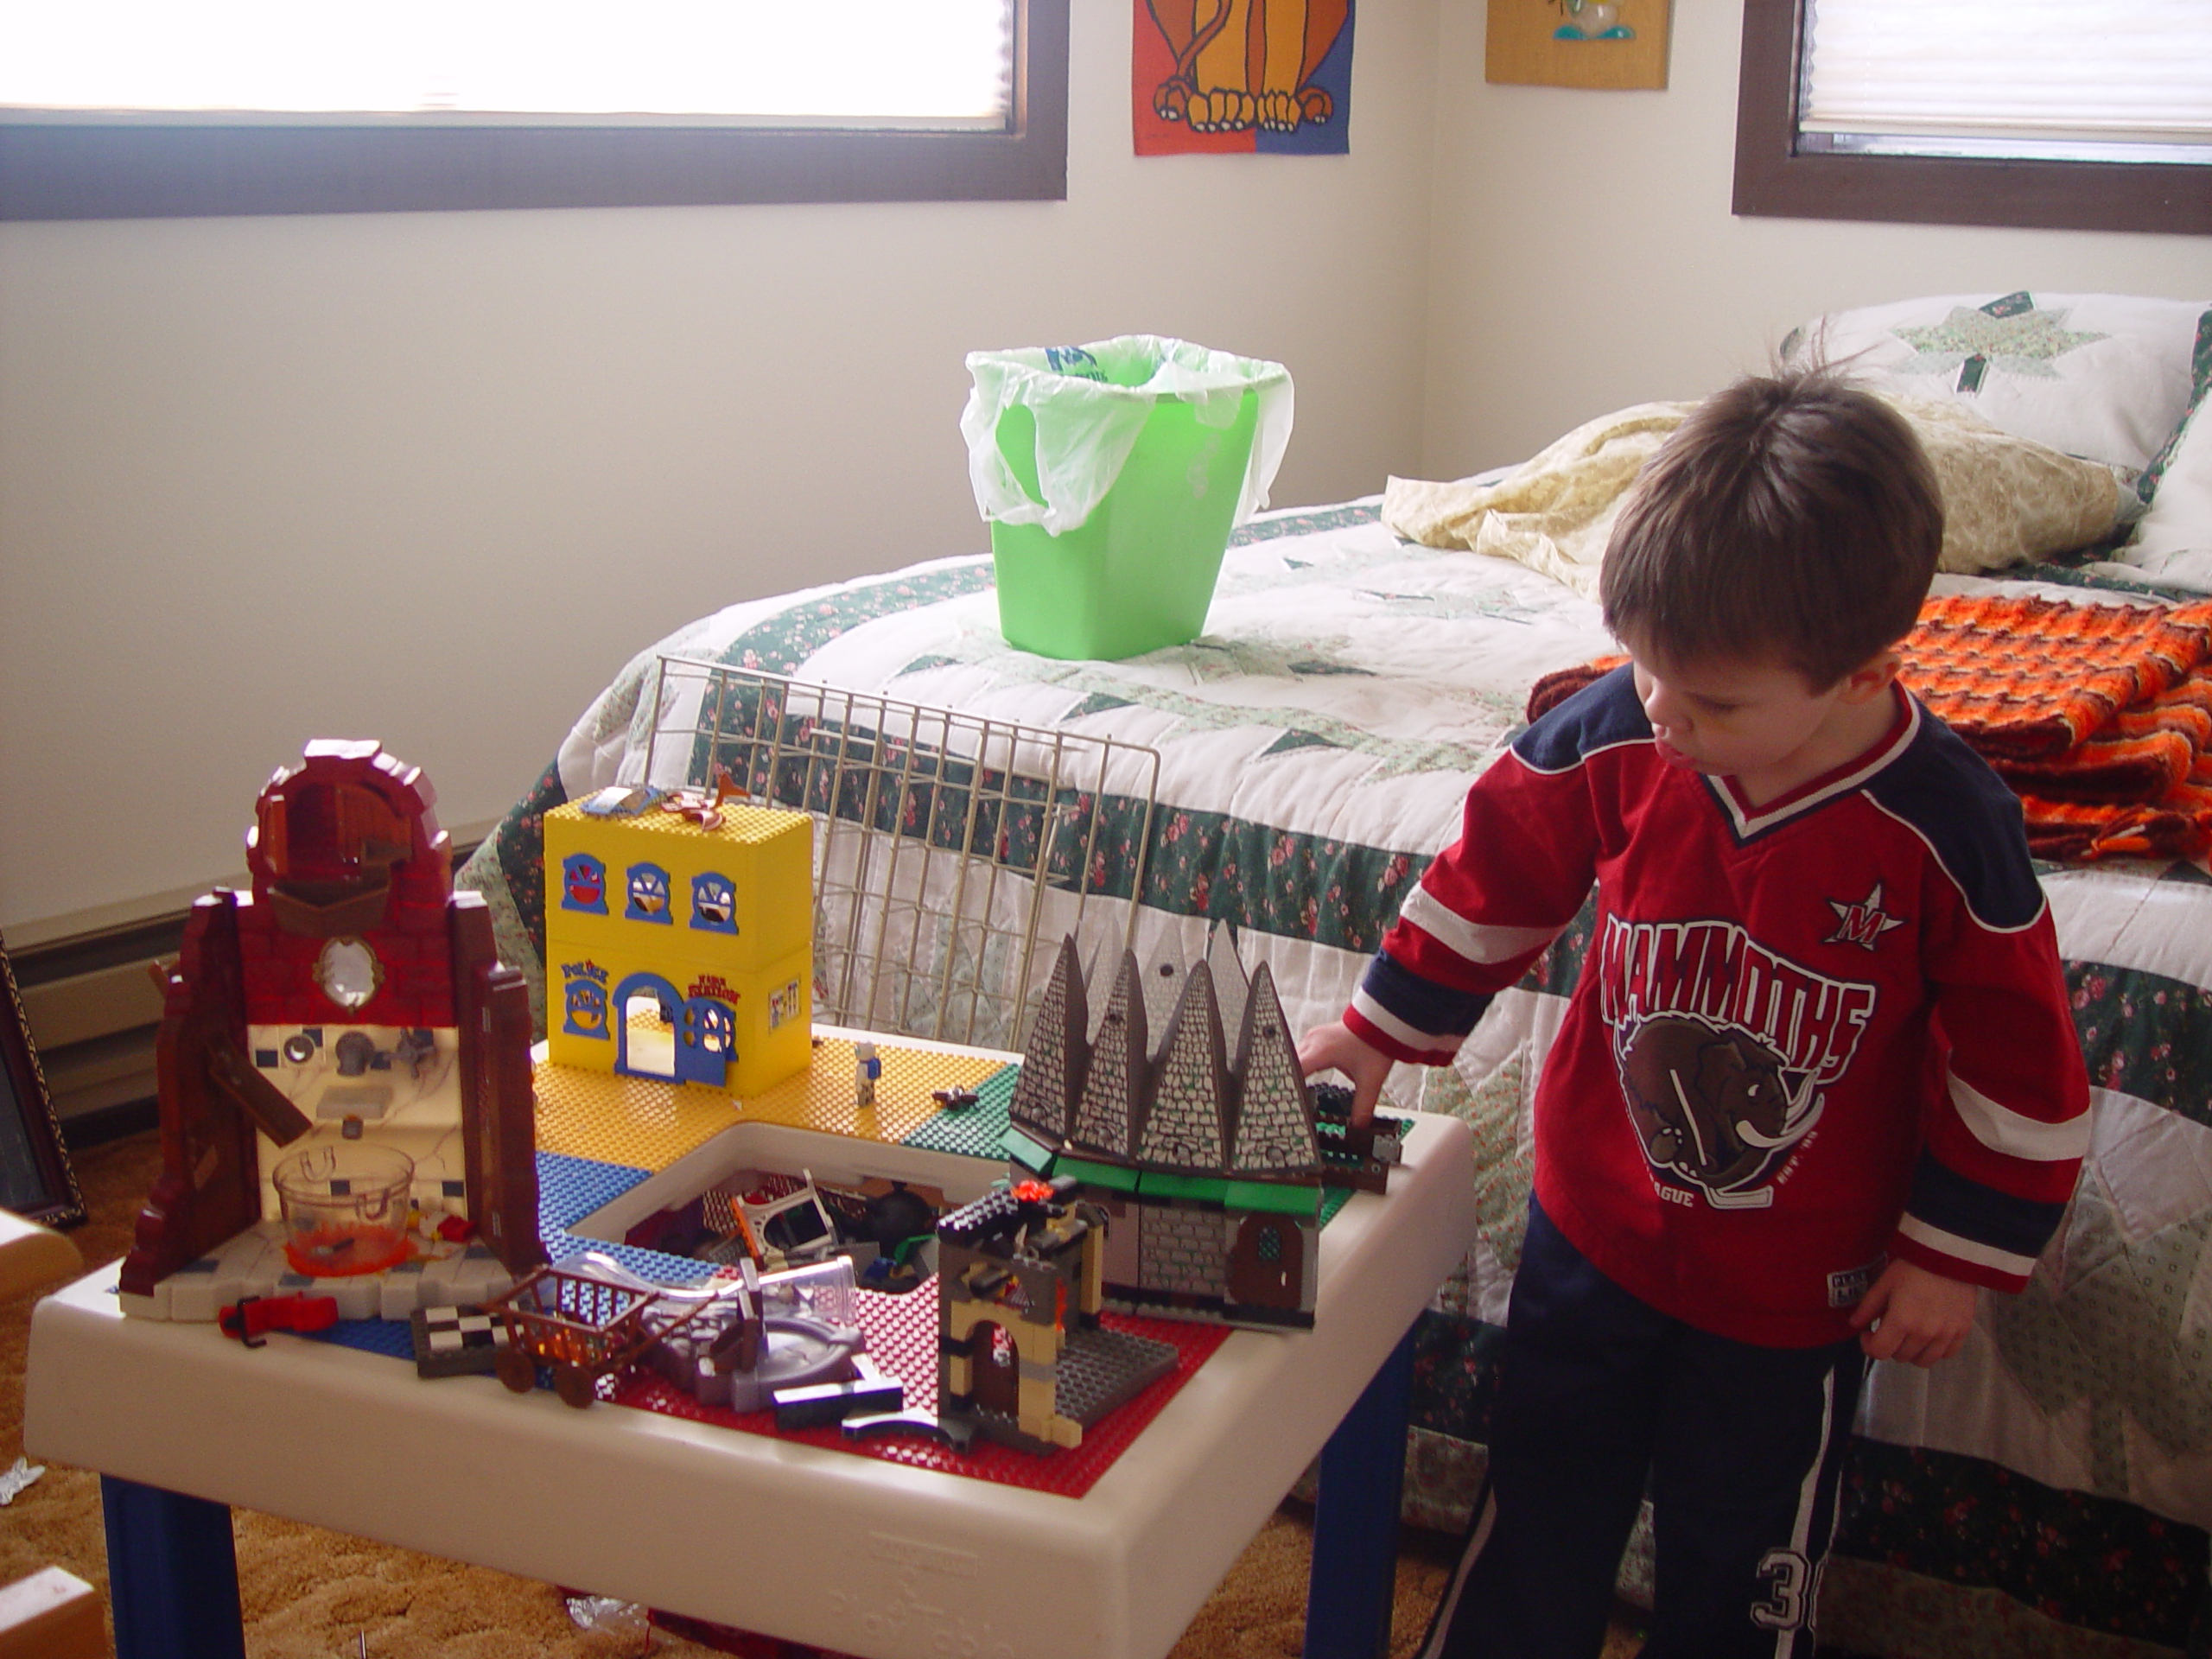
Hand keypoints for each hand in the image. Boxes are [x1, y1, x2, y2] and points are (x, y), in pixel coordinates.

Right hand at [1297, 1021, 1392, 1125]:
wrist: (1382, 1023)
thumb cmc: (1375, 1044)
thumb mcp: (1369, 1081)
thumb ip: (1362, 1107)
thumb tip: (1357, 1126)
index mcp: (1320, 1052)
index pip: (1293, 1072)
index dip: (1287, 1088)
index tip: (1285, 1102)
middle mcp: (1313, 1042)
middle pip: (1291, 1066)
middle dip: (1290, 1083)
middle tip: (1289, 1101)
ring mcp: (1314, 1036)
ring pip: (1295, 1058)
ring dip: (1296, 1073)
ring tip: (1296, 1091)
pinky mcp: (1318, 1035)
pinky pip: (1303, 1052)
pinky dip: (1304, 1065)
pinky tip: (1307, 1076)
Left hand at [1848, 1260, 1977, 1366]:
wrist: (1948, 1255)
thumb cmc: (1913, 1266)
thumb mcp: (1884, 1283)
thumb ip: (1868, 1307)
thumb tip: (1855, 1324)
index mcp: (1901, 1322)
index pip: (1880, 1352)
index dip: (1869, 1346)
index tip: (1868, 1334)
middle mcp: (1924, 1333)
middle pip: (1901, 1357)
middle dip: (1890, 1345)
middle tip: (1889, 1328)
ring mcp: (1946, 1335)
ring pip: (1924, 1361)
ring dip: (1912, 1351)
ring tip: (1909, 1334)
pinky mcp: (1962, 1331)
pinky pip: (1946, 1354)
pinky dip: (1935, 1350)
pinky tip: (1929, 1335)